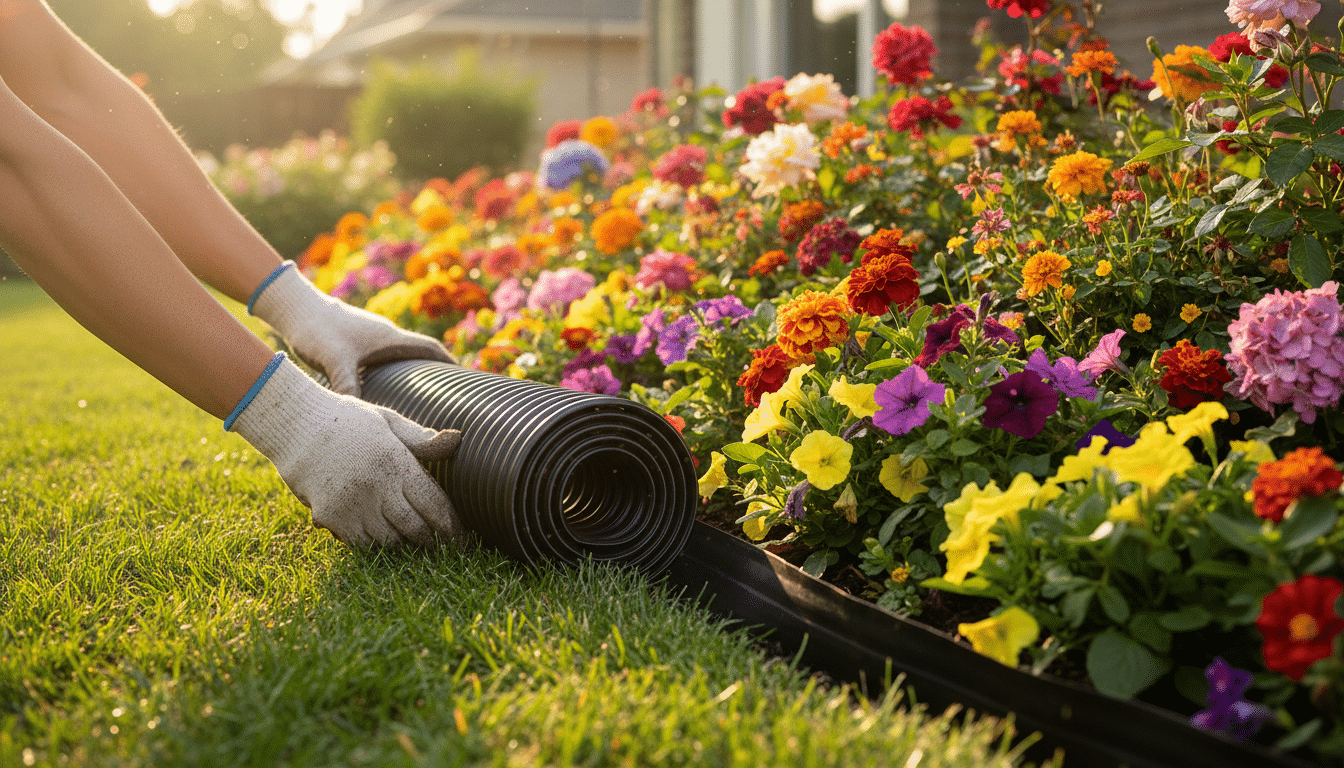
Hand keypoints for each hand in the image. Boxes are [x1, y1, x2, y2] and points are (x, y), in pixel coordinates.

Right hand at [228, 354, 463, 545]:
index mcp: (396, 462)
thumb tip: (457, 440)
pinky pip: (361, 544)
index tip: (462, 539)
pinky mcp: (331, 518)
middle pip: (416, 529)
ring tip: (417, 546)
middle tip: (445, 549)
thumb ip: (421, 439)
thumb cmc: (346, 421)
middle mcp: (377, 487)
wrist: (294, 426)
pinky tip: (384, 541)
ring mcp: (352, 505)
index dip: (451, 527)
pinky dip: (375, 546)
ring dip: (405, 545)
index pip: (434, 505)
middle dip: (433, 542)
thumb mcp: (387, 421)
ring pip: (390, 541)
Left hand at [250, 262, 452, 396]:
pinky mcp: (356, 343)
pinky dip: (391, 374)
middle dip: (435, 372)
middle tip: (448, 396)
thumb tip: (360, 414)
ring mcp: (371, 339)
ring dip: (412, 373)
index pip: (430, 349)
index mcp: (390, 338)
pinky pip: (383, 360)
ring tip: (419, 399)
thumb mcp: (334, 360)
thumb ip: (348, 386)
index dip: (449, 363)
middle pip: (420, 354)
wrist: (294, 307)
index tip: (466, 379)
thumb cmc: (317, 329)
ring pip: (401, 358)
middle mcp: (385, 337)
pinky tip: (383, 392)